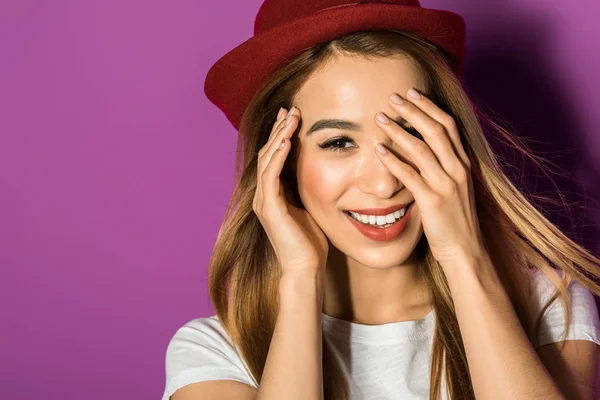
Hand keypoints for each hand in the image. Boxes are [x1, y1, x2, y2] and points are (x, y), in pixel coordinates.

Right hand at [253, 106, 328, 276]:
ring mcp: (263, 201)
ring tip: (291, 116)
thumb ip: (307, 191)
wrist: (305, 270)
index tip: (292, 116)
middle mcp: (263, 195)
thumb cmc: (311, 244)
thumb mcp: (310, 209)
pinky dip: (279, 155)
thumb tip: (322, 175)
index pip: (273, 157)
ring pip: (267, 159)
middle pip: (267, 153)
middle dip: (279, 129)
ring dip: (279, 135)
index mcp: (272, 195)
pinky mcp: (269, 208)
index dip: (281, 135)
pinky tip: (288, 139)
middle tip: (290, 108)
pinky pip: (271, 175)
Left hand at [373, 88, 485, 266]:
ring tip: (379, 117)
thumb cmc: (454, 220)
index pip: (448, 125)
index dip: (430, 106)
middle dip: (413, 110)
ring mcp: (446, 185)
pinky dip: (393, 160)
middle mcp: (457, 170)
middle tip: (392, 96)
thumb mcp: (453, 188)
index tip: (412, 92)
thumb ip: (440, 167)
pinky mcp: (432, 201)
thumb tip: (420, 149)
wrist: (465, 250)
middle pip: (435, 130)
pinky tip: (378, 150)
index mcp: (463, 164)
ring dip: (398, 130)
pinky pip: (410, 175)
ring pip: (421, 149)